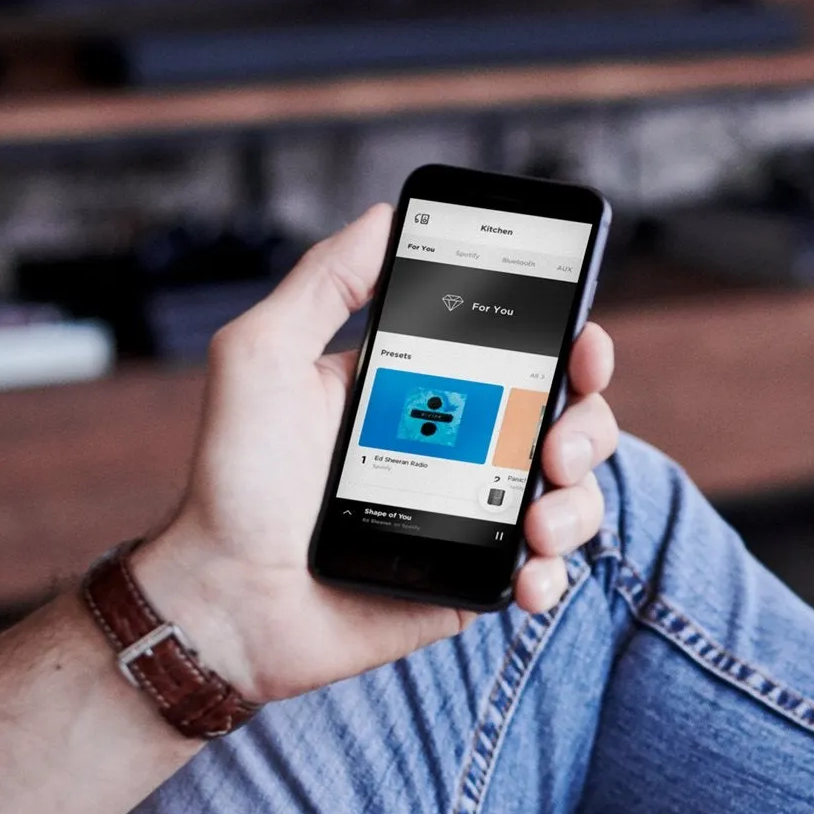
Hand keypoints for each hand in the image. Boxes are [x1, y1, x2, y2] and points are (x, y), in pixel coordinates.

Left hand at [133, 204, 619, 702]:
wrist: (226, 597)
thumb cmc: (232, 478)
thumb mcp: (262, 357)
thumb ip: (323, 283)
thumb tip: (382, 216)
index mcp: (421, 388)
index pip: (519, 350)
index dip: (568, 340)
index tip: (582, 340)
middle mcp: (456, 446)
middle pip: (566, 417)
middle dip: (587, 423)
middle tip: (554, 444)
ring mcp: (469, 515)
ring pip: (570, 493)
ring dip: (577, 502)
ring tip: (535, 521)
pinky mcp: (469, 579)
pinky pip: (542, 570)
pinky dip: (550, 571)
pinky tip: (526, 572)